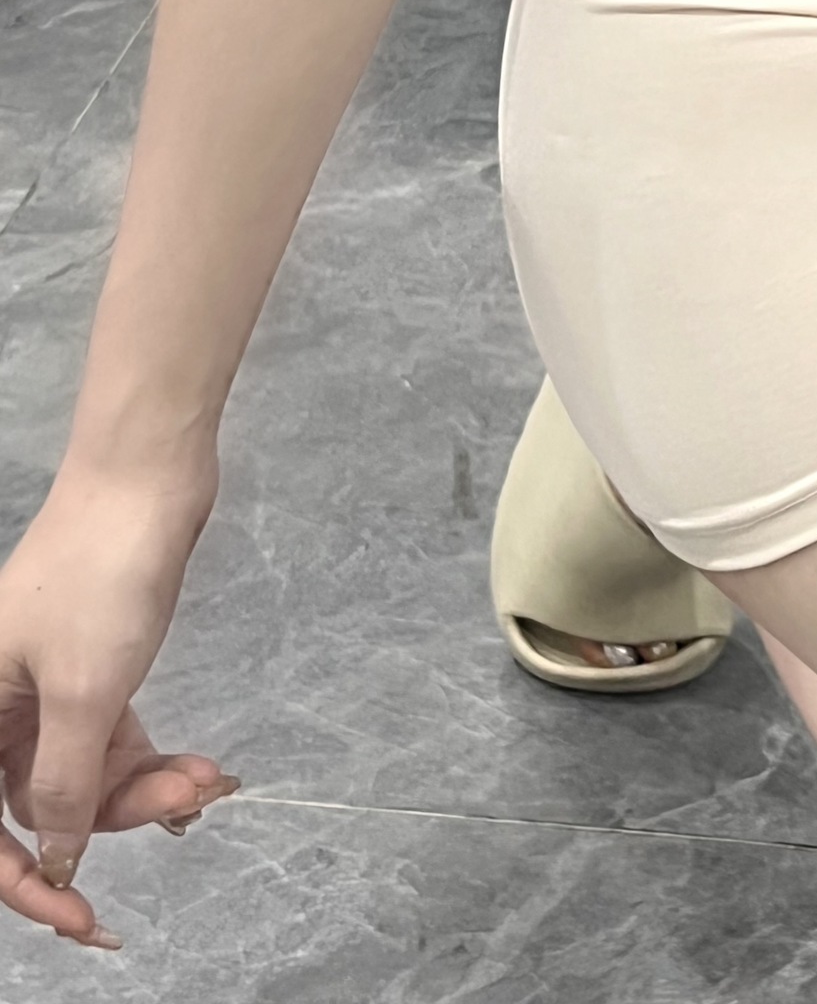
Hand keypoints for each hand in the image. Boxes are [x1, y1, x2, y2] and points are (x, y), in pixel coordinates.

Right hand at [0, 465, 237, 950]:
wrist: (149, 476)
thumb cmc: (104, 571)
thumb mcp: (85, 691)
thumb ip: (64, 782)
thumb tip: (54, 854)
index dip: (30, 880)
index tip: (85, 917)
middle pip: (44, 800)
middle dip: (114, 815)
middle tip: (189, 801)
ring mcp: (44, 684)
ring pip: (85, 770)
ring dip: (145, 786)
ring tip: (209, 776)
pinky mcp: (92, 664)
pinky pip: (111, 736)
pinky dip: (151, 755)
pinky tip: (199, 766)